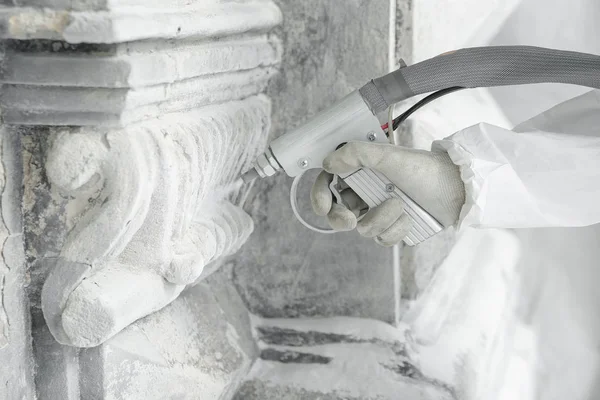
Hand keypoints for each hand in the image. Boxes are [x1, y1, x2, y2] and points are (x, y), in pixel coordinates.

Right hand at [310, 142, 465, 245]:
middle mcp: (368, 192)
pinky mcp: (395, 229)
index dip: (320, 197)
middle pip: (339, 213)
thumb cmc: (425, 169)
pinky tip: (409, 218)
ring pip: (364, 228)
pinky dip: (396, 230)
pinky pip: (383, 239)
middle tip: (350, 220)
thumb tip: (328, 162)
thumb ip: (356, 154)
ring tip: (401, 204)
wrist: (458, 189)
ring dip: (381, 218)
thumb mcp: (388, 155)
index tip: (323, 206)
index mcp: (361, 172)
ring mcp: (381, 212)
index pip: (329, 185)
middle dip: (341, 218)